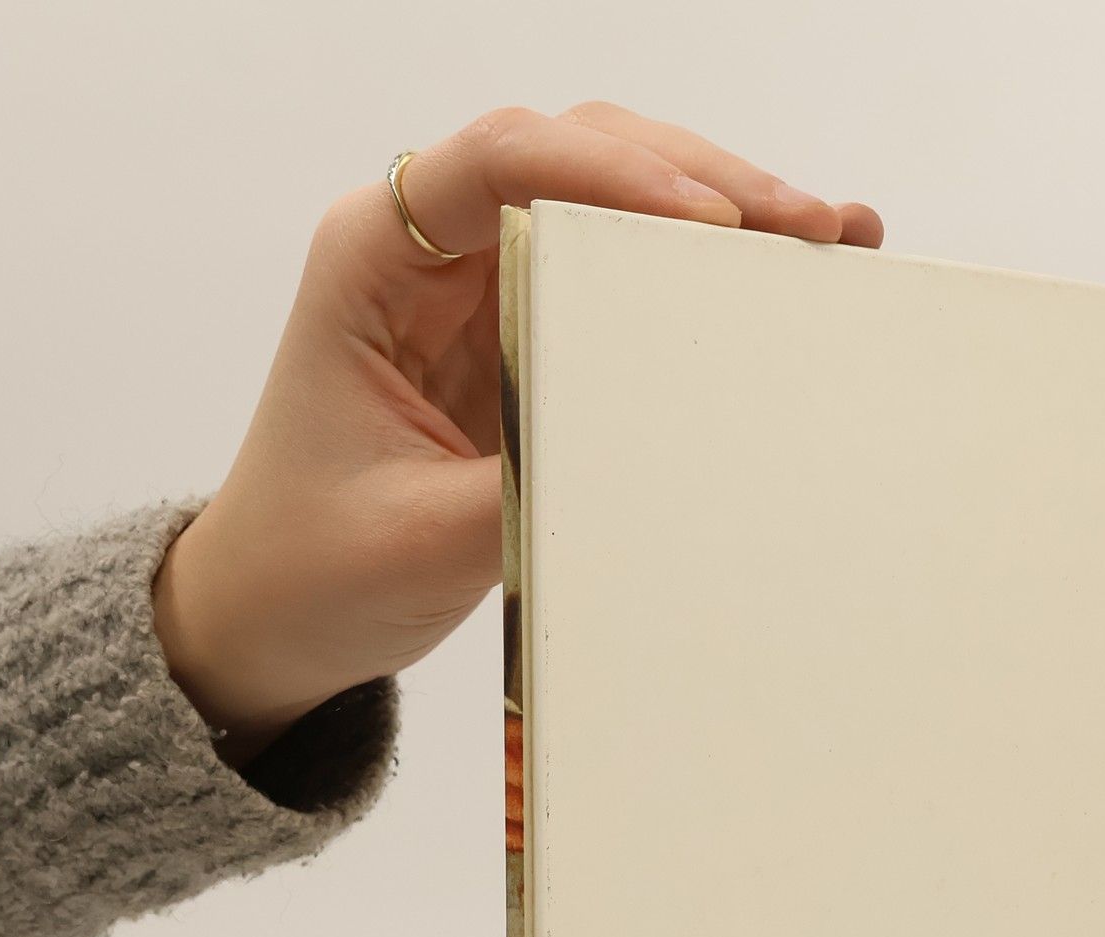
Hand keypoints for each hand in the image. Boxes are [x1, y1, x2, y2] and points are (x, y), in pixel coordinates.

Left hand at [153, 104, 882, 764]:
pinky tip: (780, 274)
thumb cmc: (315, 565)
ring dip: (719, 211)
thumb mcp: (425, 539)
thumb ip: (535, 480)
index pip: (498, 161)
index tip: (710, 220)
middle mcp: (432, 249)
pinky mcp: (526, 335)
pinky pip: (622, 278)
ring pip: (612, 200)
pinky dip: (700, 273)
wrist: (277, 613)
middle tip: (808, 225)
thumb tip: (664, 448)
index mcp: (375, 260)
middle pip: (576, 154)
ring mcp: (485, 286)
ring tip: (827, 238)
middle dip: (700, 178)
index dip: (611, 171)